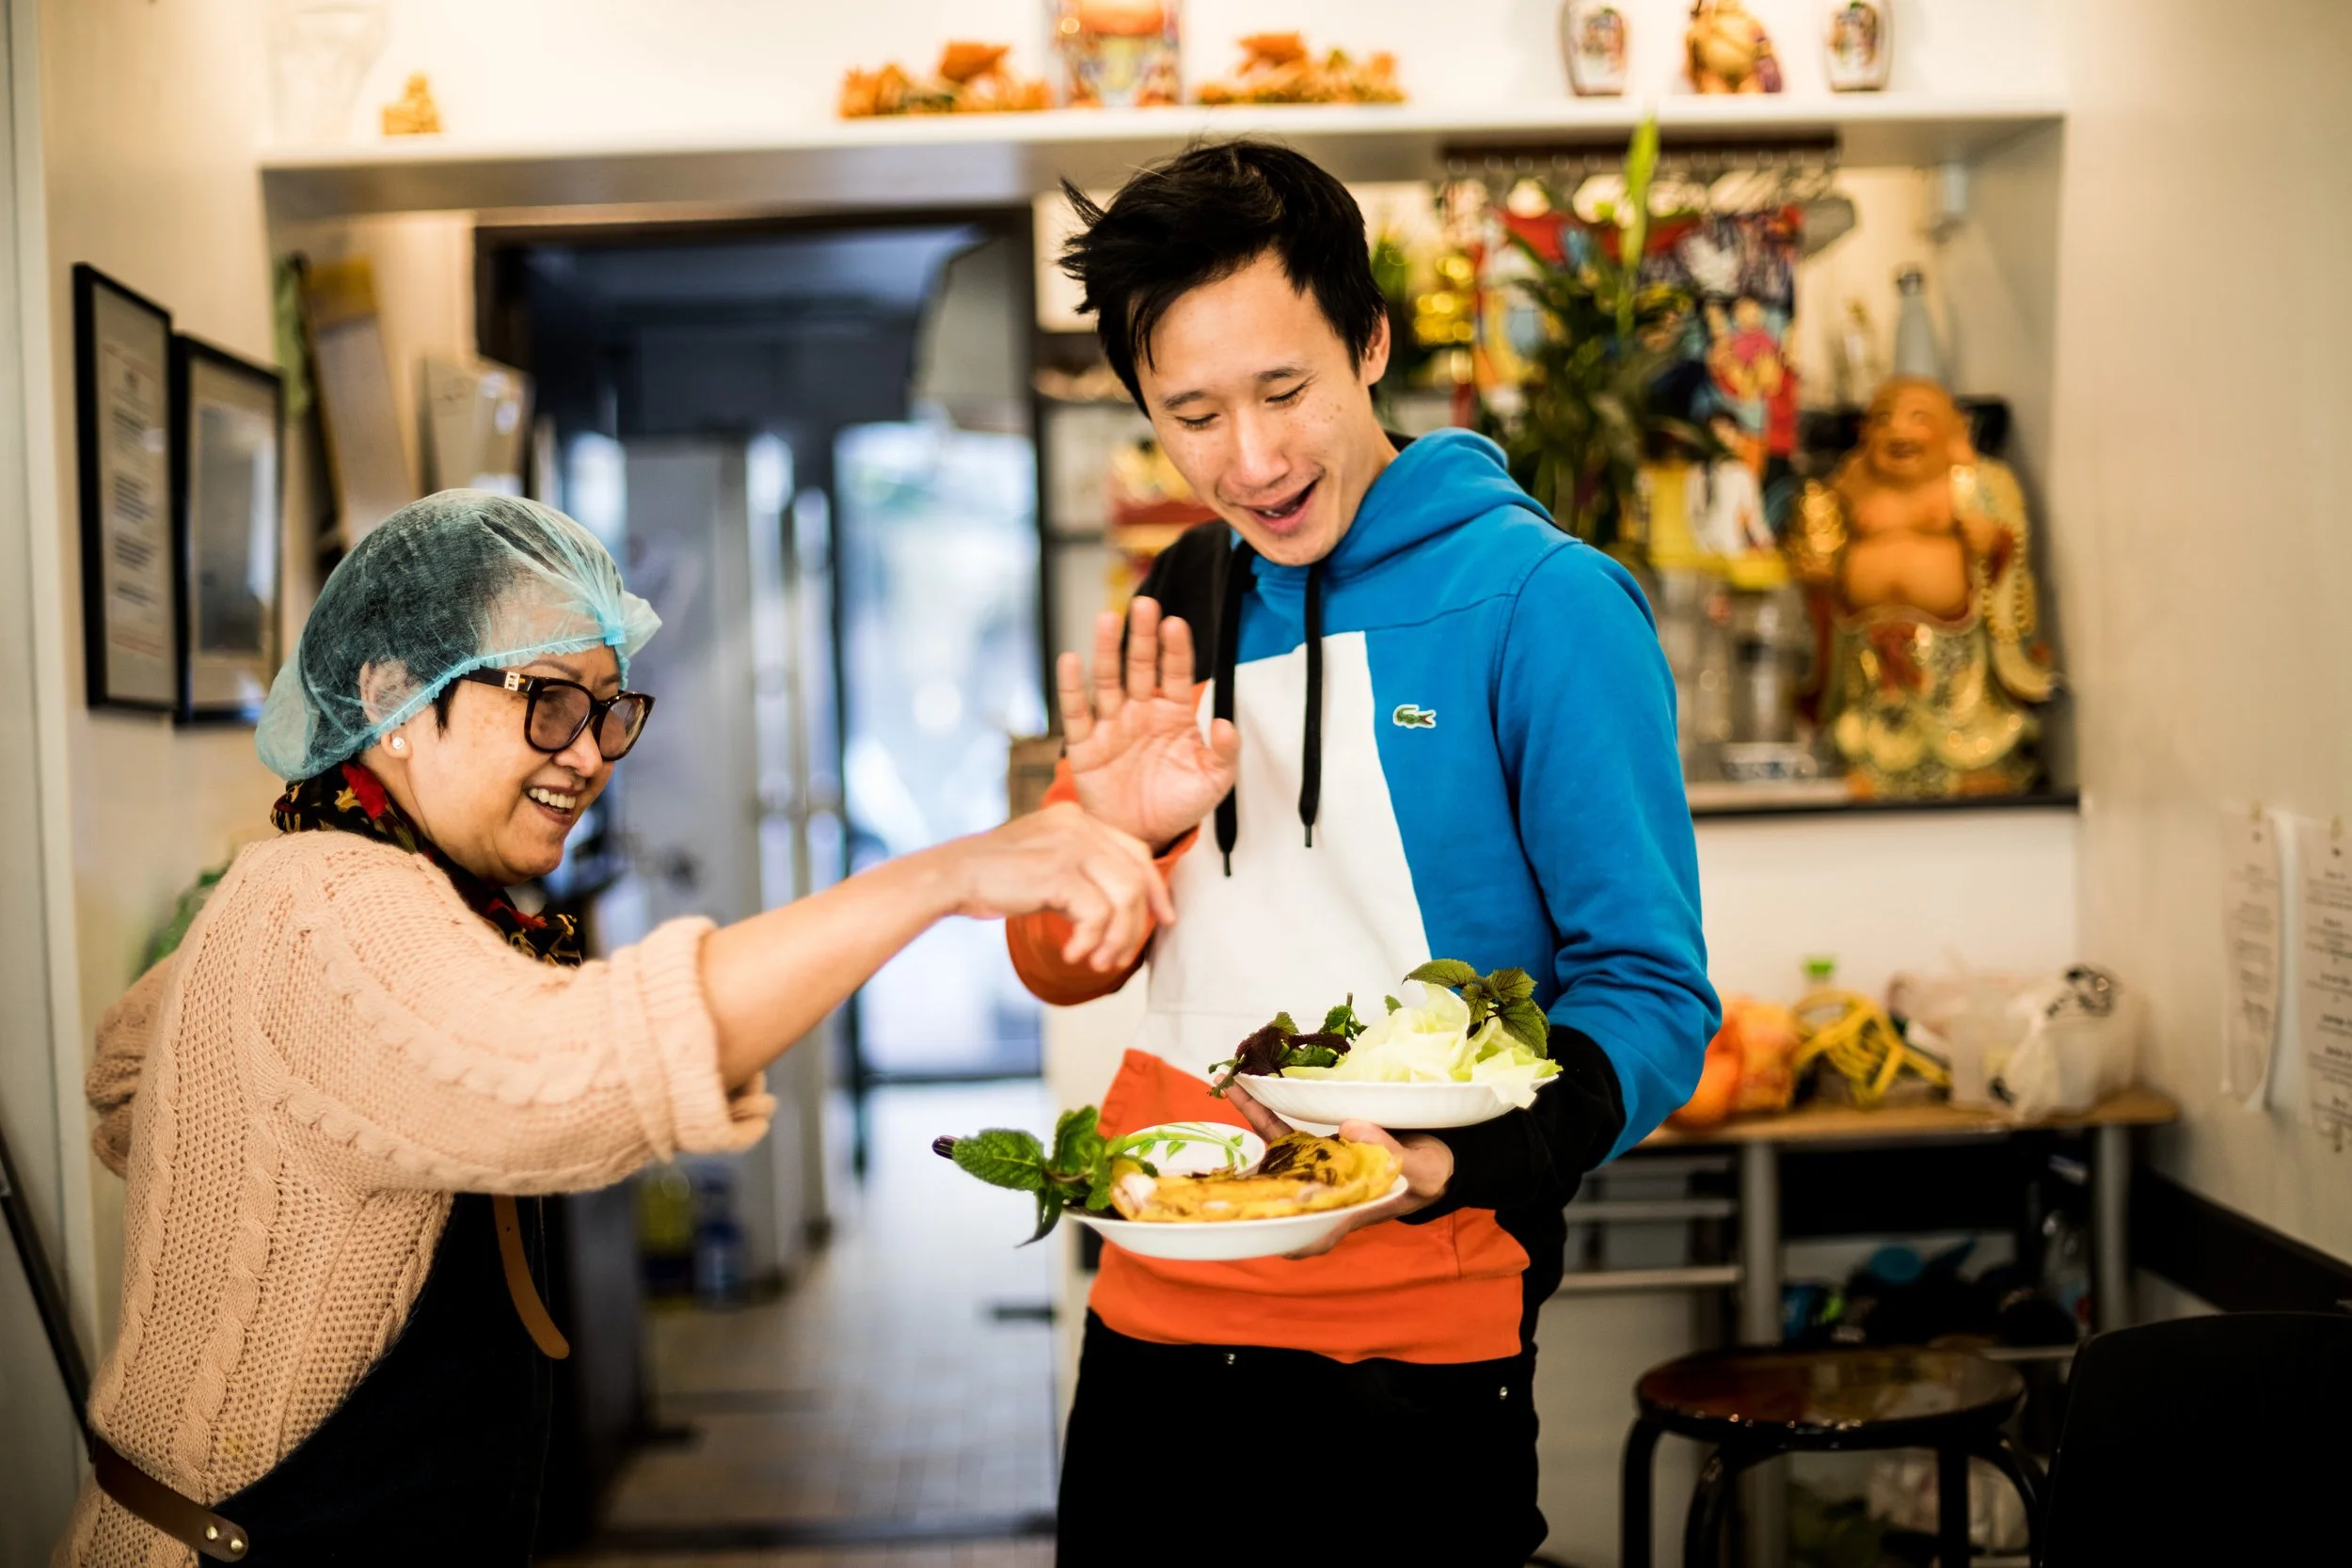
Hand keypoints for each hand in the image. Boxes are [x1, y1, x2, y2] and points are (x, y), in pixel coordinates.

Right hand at [939, 802, 1175, 971]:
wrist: (953, 876)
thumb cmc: (996, 877)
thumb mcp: (1047, 862)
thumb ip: (1082, 872)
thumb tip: (1121, 910)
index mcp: (1077, 818)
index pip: (1136, 851)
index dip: (1155, 889)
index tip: (1162, 918)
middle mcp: (1078, 825)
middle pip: (1135, 877)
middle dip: (1136, 924)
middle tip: (1120, 956)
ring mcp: (1070, 845)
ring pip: (1124, 898)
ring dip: (1116, 938)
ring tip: (1096, 960)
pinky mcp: (1058, 872)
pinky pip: (1097, 914)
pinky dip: (1090, 941)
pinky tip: (1072, 954)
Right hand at [1057, 597, 1241, 847]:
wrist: (1141, 837)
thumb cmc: (1179, 804)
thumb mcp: (1213, 782)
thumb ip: (1224, 753)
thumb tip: (1227, 725)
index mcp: (1174, 713)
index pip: (1177, 673)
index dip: (1176, 649)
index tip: (1176, 625)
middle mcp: (1141, 710)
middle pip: (1141, 666)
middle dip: (1142, 636)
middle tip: (1144, 605)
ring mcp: (1112, 724)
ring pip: (1108, 680)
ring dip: (1106, 650)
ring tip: (1107, 619)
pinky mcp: (1084, 745)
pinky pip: (1077, 713)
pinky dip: (1072, 688)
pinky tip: (1070, 660)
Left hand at [1220, 1080, 1453, 1258]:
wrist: (1437, 1152)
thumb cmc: (1432, 1173)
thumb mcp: (1424, 1170)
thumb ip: (1392, 1154)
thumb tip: (1349, 1127)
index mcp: (1349, 1208)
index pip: (1314, 1232)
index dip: (1289, 1237)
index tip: (1268, 1232)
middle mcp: (1323, 1191)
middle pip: (1276, 1191)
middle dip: (1244, 1173)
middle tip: (1216, 1149)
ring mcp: (1315, 1167)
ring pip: (1272, 1152)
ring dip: (1247, 1121)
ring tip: (1227, 1083)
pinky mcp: (1316, 1143)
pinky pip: (1282, 1127)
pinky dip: (1264, 1106)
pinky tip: (1245, 1082)